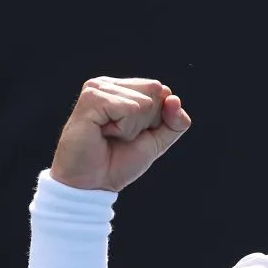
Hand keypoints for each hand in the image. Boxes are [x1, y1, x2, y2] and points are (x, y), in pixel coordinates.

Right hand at [49, 77, 191, 191]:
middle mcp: (111, 84)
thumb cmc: (119, 161)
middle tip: (119, 135)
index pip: (163, 92)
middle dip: (146, 122)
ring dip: (132, 128)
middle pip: (156, 91)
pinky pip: (129, 109)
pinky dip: (122, 129)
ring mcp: (99, 88)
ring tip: (110, 135)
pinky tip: (103, 133)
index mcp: (124, 89)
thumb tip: (174, 99)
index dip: (157, 120)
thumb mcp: (157, 141)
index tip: (133, 134)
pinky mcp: (91, 98)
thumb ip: (176, 122)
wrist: (93, 183)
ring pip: (144, 103)